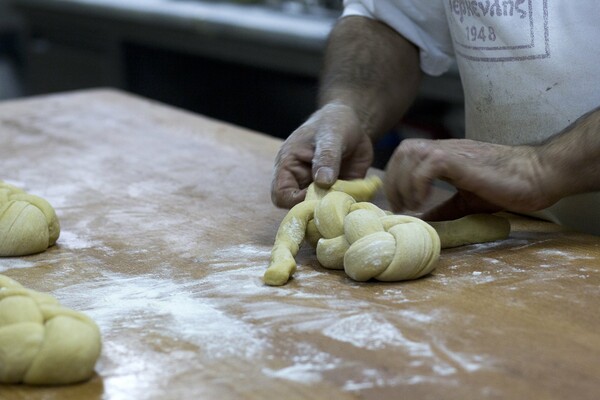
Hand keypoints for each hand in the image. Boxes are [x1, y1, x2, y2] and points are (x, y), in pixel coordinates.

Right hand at [271, 103, 373, 208]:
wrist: (353, 123)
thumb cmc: (333, 123)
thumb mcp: (331, 135)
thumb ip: (326, 157)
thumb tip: (323, 182)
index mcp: (289, 167)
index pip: (281, 196)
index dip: (295, 202)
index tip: (317, 195)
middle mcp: (301, 182)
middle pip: (300, 209)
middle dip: (317, 210)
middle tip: (335, 202)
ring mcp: (319, 190)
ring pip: (320, 212)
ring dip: (335, 210)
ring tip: (349, 199)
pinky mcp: (337, 193)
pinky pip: (340, 208)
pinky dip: (349, 207)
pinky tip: (359, 197)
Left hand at [384, 138, 557, 219]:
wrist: (538, 176)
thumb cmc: (507, 186)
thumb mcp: (465, 201)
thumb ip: (442, 209)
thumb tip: (422, 223)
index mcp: (444, 155)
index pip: (406, 154)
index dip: (395, 177)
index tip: (399, 206)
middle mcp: (444, 148)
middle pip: (403, 151)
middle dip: (394, 181)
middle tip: (401, 208)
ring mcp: (452, 151)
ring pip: (410, 154)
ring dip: (404, 183)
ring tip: (413, 206)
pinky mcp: (461, 159)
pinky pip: (428, 165)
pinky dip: (419, 184)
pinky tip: (425, 203)